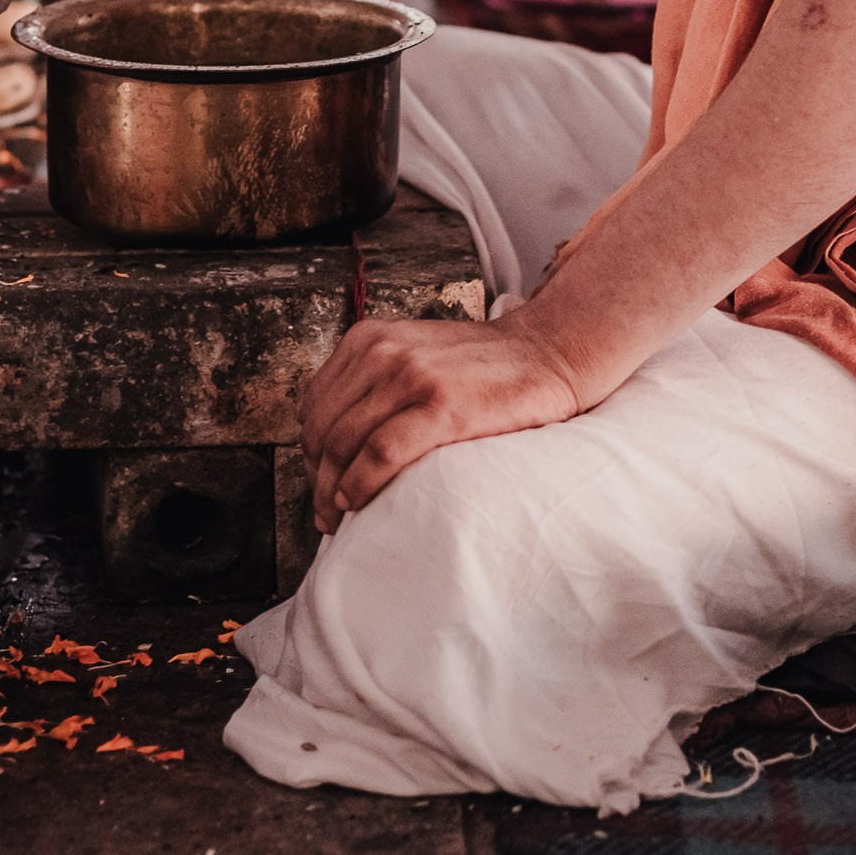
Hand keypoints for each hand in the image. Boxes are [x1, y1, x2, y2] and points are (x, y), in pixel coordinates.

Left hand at [300, 308, 587, 530]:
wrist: (547, 354)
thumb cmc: (483, 366)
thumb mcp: (414, 352)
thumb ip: (374, 381)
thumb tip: (332, 439)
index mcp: (370, 338)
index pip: (313, 404)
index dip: (308, 451)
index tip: (318, 481)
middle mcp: (383, 352)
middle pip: (323, 429)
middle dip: (315, 477)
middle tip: (325, 509)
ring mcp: (413, 377)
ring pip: (343, 443)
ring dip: (331, 490)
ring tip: (338, 516)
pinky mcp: (443, 407)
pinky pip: (380, 453)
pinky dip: (360, 483)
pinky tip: (357, 502)